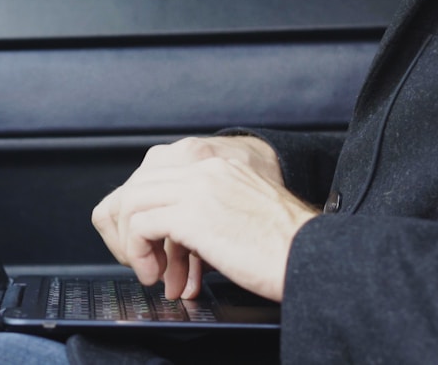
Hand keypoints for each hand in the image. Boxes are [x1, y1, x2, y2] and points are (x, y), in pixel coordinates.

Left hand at [91, 136, 316, 301]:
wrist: (308, 254)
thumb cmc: (280, 245)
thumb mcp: (236, 209)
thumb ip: (202, 209)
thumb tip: (165, 238)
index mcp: (215, 163)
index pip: (151, 172)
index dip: (140, 209)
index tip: (146, 241)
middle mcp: (203, 167)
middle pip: (135, 186)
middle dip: (128, 227)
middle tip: (142, 260)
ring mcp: (197, 187)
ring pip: (131, 203)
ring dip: (131, 243)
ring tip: (151, 271)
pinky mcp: (193, 214)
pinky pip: (139, 226)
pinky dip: (139, 253)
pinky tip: (159, 275)